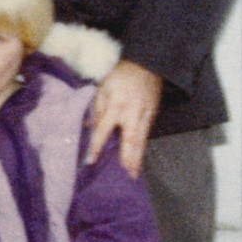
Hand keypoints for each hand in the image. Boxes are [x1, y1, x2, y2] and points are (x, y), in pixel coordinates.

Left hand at [87, 59, 161, 175]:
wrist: (148, 66)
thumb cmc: (120, 77)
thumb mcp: (102, 89)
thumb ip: (96, 110)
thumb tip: (88, 128)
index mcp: (115, 106)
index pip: (104, 130)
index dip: (97, 146)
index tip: (91, 161)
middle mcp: (131, 114)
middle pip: (129, 140)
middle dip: (128, 159)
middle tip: (127, 176)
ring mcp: (145, 116)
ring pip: (141, 141)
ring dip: (138, 158)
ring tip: (135, 174)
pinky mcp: (153, 116)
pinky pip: (146, 136)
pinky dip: (142, 149)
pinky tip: (139, 160)